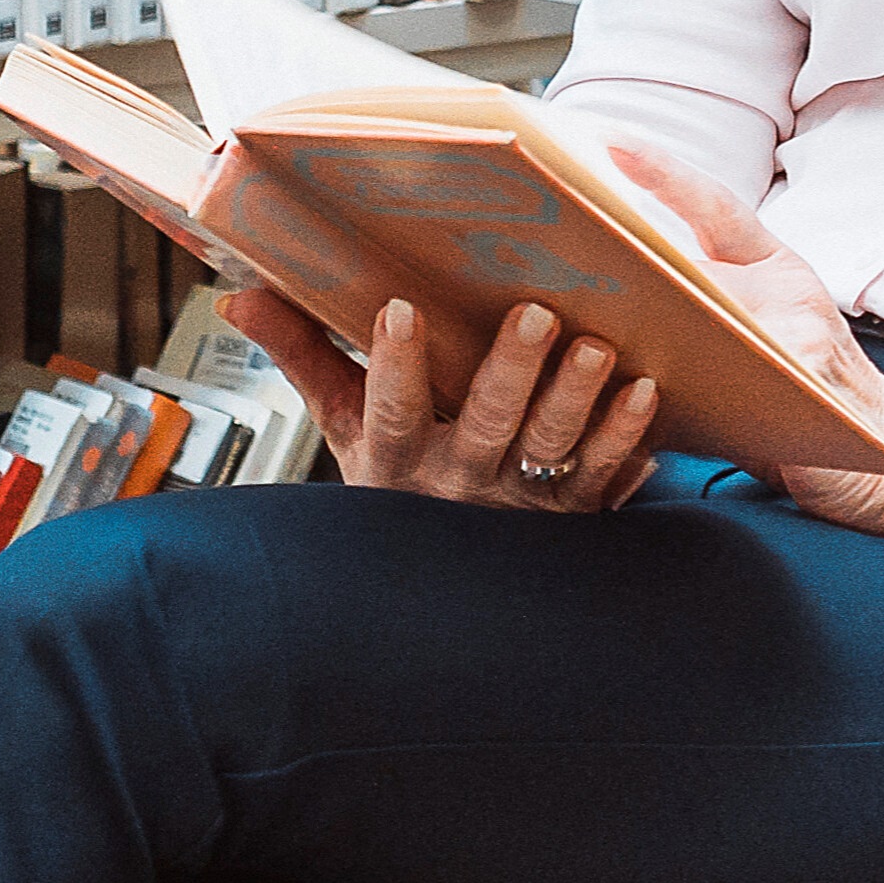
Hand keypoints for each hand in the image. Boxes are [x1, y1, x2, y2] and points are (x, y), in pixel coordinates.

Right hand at [231, 289, 664, 512]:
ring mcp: (520, 506)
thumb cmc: (395, 485)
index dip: (393, 365)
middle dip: (511, 371)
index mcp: (397, 460)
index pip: (390, 413)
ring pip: (551, 451)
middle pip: (487, 427)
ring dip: (577, 402)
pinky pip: (603, 479)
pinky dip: (624, 440)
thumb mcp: (343, 427)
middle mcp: (459, 484)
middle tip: (536, 314)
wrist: (443, 588)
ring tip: (598, 350)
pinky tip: (644, 397)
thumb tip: (239, 294)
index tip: (398, 307)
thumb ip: (303, 356)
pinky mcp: (570, 515)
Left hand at [600, 138, 883, 540]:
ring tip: (563, 309)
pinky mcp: (801, 383)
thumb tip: (606, 305)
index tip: (603, 143)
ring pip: (701, 309)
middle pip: (693, 253)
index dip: (662, 173)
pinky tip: (610, 400)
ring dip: (631, 315)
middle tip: (553, 230)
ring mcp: (799, 332)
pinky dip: (661, 390)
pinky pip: (720, 376)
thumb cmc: (818, 404)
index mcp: (779, 270)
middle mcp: (790, 291)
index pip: (716, 204)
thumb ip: (710, 312)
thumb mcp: (770, 342)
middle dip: (623, 245)